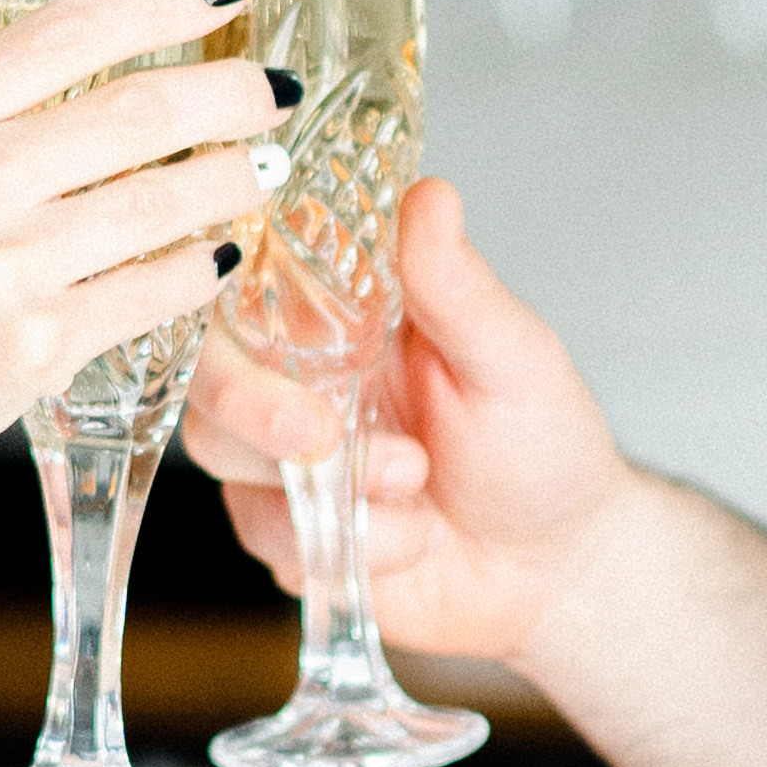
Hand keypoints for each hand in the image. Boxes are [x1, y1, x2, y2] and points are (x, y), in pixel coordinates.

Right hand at [0, 0, 275, 544]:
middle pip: (139, 107)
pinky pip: (157, 288)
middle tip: (273, 87)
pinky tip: (221, 257)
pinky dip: (203, 269)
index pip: (65, 28)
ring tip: (264, 168)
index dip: (163, 0)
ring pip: (166, 198)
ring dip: (235, 179)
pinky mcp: (37, 345)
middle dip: (229, 89)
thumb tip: (44, 92)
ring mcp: (2, 263)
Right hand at [205, 180, 639, 681]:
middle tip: (326, 435)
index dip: (229, 280)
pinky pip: (269, 534)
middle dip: (252, 404)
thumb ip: (458, 287)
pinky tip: (414, 537)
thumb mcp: (514, 361)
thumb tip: (430, 196)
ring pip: (221, 450)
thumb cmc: (543, 450)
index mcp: (349, 313)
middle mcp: (303, 376)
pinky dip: (350, 543)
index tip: (259, 305)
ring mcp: (284, 455)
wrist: (556, 570)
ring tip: (418, 484)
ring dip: (324, 483)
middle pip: (209, 366)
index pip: (255, 272)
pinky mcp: (285, 531)